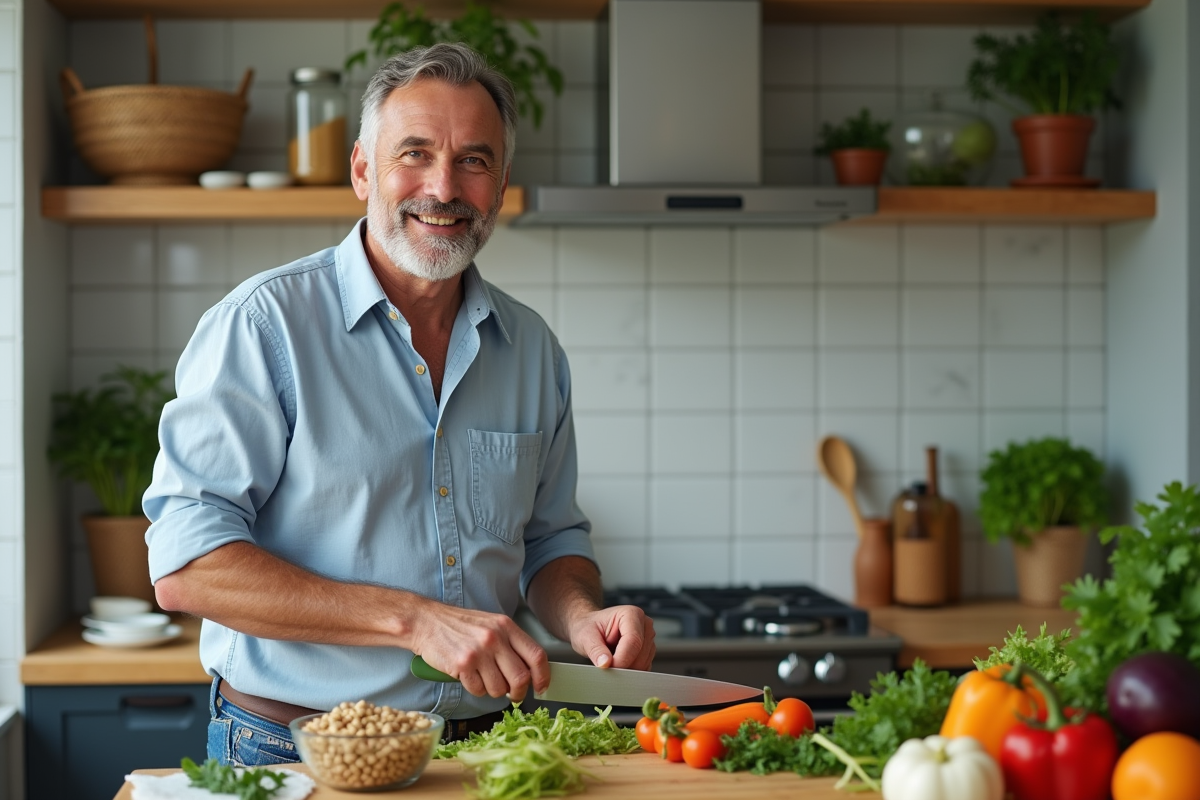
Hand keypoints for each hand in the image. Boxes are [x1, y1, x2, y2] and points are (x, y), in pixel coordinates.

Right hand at [410, 602, 548, 701]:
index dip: (543, 676)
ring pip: (499, 689)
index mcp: (506, 626)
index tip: (541, 687)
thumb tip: (530, 672)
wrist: (427, 621)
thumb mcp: (491, 625)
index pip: (537, 655)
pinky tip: (468, 677)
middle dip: (518, 692)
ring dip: (493, 691)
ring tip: (483, 679)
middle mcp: (495, 638)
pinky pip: (478, 690)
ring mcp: (479, 651)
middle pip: (521, 677)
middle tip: (512, 694)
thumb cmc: (459, 626)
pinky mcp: (462, 665)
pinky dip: (476, 689)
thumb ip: (510, 644)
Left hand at [566, 604, 655, 670]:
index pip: (633, 641)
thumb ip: (595, 650)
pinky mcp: (648, 651)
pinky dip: (630, 672)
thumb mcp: (586, 636)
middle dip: (622, 666)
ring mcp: (648, 639)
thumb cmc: (589, 628)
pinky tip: (617, 663)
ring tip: (610, 659)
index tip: (607, 667)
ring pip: (643, 664)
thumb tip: (605, 663)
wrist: (591, 629)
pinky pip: (643, 668)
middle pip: (640, 654)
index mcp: (631, 614)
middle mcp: (644, 625)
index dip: (621, 659)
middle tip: (604, 664)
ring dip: (625, 669)